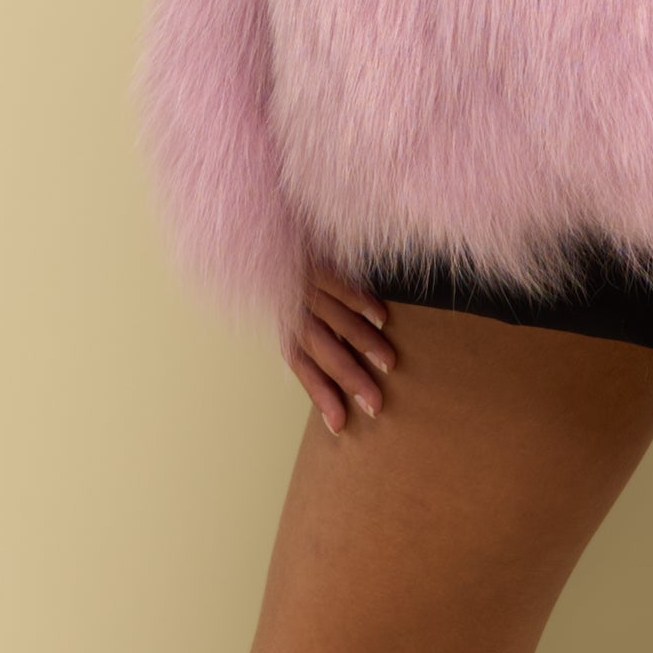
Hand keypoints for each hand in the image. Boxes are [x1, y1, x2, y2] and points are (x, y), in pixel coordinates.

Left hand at [286, 260, 396, 433]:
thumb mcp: (289, 305)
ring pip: (334, 320)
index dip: (319, 395)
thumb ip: (311, 333)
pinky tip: (381, 317)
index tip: (339, 424)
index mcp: (285, 324)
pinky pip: (340, 284)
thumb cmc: (284, 274)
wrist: (264, 228)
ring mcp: (304, 285)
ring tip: (387, 364)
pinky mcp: (316, 260)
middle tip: (374, 403)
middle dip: (348, 378)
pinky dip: (360, 301)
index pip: (302, 366)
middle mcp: (293, 309)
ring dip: (362, 343)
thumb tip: (341, 368)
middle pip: (322, 350)